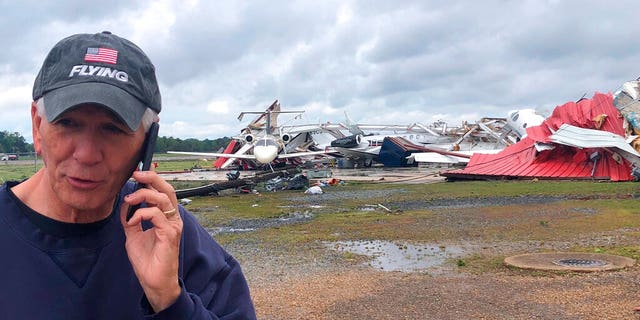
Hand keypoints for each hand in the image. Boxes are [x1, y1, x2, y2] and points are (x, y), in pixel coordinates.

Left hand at [120, 170, 182, 311]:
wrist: (154, 281)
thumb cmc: (147, 260)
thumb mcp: (133, 234)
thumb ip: (131, 218)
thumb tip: (125, 203)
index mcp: (166, 216)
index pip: (162, 191)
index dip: (152, 179)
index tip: (137, 172)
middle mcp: (172, 218)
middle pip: (167, 190)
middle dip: (152, 178)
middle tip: (136, 174)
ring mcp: (173, 225)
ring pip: (162, 199)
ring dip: (143, 195)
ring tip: (129, 200)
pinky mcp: (170, 234)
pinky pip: (156, 215)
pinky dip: (141, 214)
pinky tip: (132, 221)